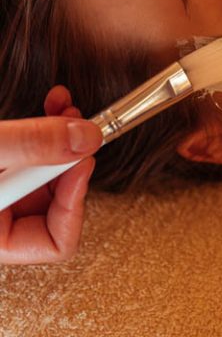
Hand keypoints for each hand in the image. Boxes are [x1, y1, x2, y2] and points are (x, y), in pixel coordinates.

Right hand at [0, 86, 101, 263]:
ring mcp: (1, 192)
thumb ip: (30, 145)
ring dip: (64, 136)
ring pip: (50, 172)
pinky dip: (47, 128)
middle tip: (81, 127)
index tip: (81, 163)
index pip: (54, 243)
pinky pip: (34, 154)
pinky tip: (55, 104)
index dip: (75, 203)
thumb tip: (86, 139)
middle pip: (56, 202)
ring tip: (68, 108)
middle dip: (73, 158)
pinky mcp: (2, 167)